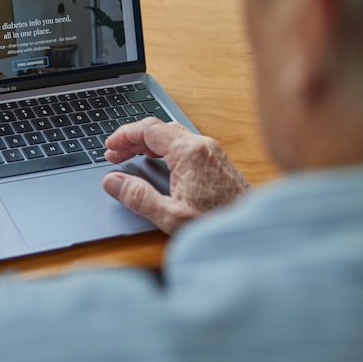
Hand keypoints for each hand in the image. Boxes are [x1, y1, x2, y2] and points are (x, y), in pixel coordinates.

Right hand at [102, 117, 249, 233]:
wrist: (253, 232)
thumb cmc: (218, 224)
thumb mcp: (170, 216)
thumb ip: (138, 197)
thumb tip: (112, 182)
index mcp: (189, 152)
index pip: (149, 129)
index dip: (124, 136)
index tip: (109, 147)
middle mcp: (202, 145)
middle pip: (159, 129)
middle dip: (133, 139)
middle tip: (114, 154)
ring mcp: (211, 151)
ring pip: (171, 134)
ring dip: (147, 142)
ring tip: (129, 156)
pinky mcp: (216, 160)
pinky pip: (183, 143)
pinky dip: (162, 147)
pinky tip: (155, 160)